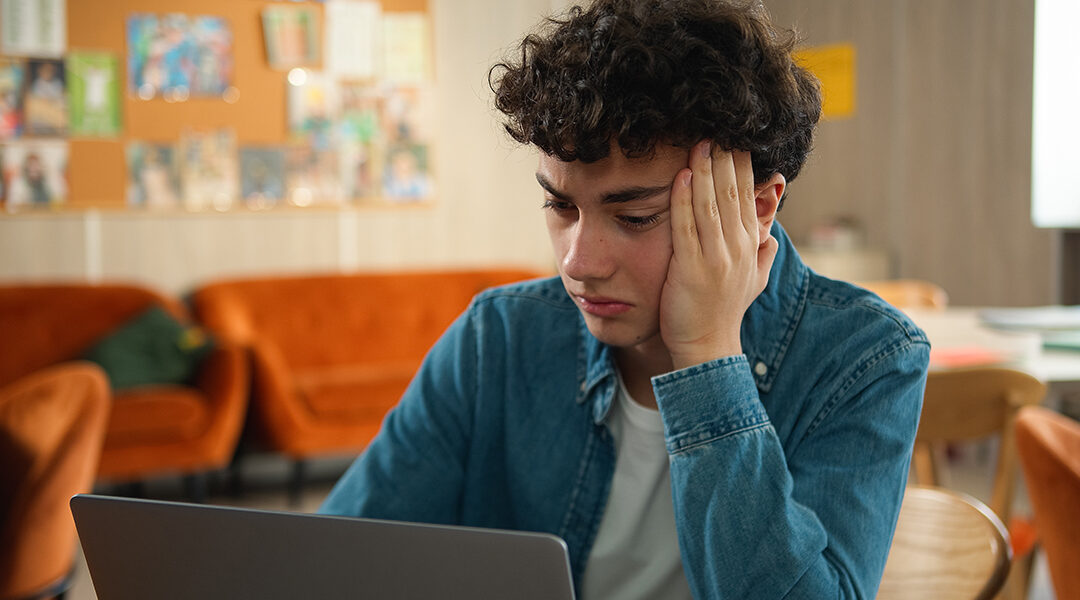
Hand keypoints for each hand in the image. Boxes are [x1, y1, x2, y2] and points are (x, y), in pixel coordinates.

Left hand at [660, 140, 778, 369]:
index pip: (747, 194)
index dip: (741, 163)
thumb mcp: (752, 280)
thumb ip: (762, 254)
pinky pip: (688, 227)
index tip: (733, 136)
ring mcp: (716, 258)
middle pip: (732, 192)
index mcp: (750, 244)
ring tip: (700, 141)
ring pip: (712, 204)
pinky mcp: (693, 269)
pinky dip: (684, 200)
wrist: (708, 347)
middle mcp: (738, 247)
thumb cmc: (724, 311)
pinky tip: (681, 176)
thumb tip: (770, 235)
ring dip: (706, 170)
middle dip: (725, 157)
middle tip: (717, 125)